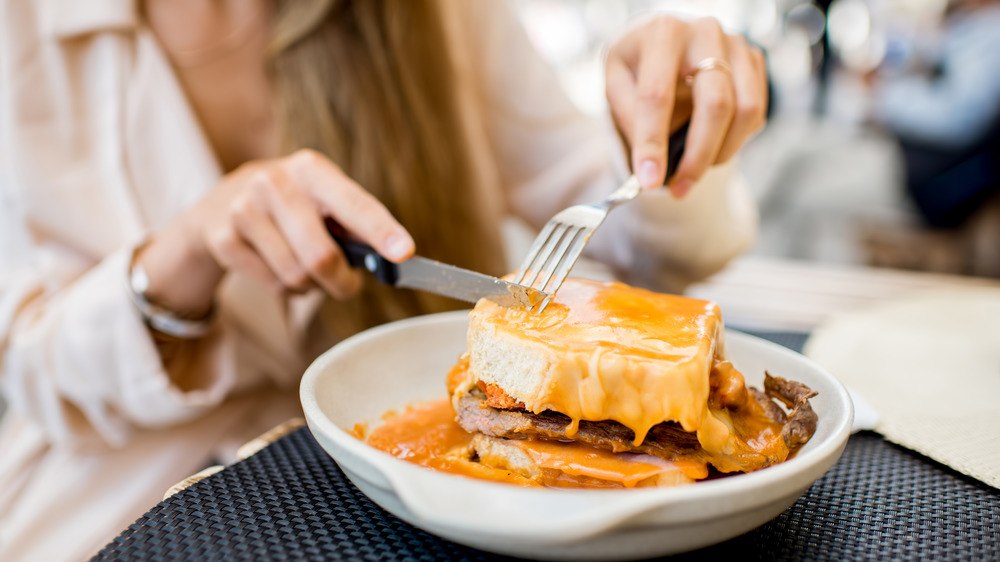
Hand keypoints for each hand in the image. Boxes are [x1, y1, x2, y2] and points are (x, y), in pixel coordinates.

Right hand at [137, 149, 413, 316]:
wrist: (220, 205)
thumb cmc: (293, 206)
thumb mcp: (323, 199)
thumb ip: (355, 224)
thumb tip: (392, 258)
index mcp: (312, 169)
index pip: (354, 204)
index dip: (381, 231)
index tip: (404, 252)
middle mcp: (275, 183)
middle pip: (321, 256)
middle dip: (341, 282)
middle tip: (347, 285)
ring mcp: (244, 210)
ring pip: (296, 276)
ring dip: (310, 285)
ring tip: (304, 266)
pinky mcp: (224, 238)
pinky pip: (272, 285)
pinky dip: (285, 288)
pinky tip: (277, 266)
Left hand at [606, 16, 767, 195]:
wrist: (666, 38)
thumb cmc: (639, 63)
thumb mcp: (617, 81)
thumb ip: (629, 116)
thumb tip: (650, 164)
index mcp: (662, 33)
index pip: (657, 96)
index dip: (652, 143)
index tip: (649, 180)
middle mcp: (705, 32)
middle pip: (716, 105)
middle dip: (698, 156)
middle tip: (679, 188)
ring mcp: (736, 45)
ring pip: (745, 111)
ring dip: (721, 153)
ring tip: (693, 169)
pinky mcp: (754, 61)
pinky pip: (756, 112)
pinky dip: (735, 140)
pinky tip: (710, 144)